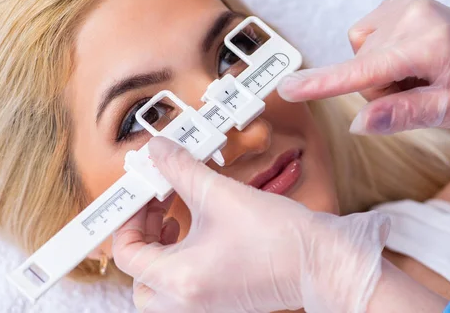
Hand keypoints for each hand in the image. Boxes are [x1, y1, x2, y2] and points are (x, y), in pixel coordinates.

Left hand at [112, 137, 389, 312]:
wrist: (322, 262)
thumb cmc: (278, 236)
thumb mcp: (219, 193)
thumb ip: (181, 169)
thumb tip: (160, 151)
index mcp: (180, 279)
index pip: (127, 254)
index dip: (128, 219)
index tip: (141, 195)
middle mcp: (187, 301)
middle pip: (137, 278)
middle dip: (140, 239)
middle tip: (154, 208)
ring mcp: (204, 307)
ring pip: (158, 288)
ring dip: (157, 253)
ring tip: (173, 220)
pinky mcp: (220, 303)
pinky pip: (182, 289)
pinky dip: (178, 264)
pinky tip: (198, 235)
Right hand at [277, 0, 449, 134]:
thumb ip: (404, 115)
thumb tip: (358, 124)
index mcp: (428, 44)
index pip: (365, 71)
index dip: (323, 83)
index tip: (287, 88)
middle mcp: (411, 16)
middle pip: (360, 69)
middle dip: (379, 89)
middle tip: (418, 89)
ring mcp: (402, 4)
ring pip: (359, 55)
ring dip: (379, 72)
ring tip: (415, 72)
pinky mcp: (397, 2)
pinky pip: (364, 38)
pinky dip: (379, 54)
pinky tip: (406, 55)